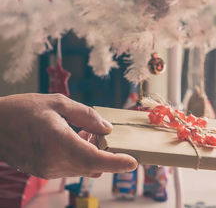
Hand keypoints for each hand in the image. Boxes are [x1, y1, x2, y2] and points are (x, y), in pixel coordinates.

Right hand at [0, 93, 136, 178]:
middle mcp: (53, 162)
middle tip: (113, 138)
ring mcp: (47, 170)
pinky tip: (78, 138)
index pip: (93, 159)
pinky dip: (82, 157)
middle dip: (108, 155)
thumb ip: (86, 115)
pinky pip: (72, 168)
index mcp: (57, 142)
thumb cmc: (22, 109)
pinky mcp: (44, 172)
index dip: (116, 163)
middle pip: (93, 165)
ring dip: (95, 155)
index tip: (133, 162)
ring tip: (89, 132)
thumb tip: (107, 128)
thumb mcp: (57, 103)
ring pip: (83, 168)